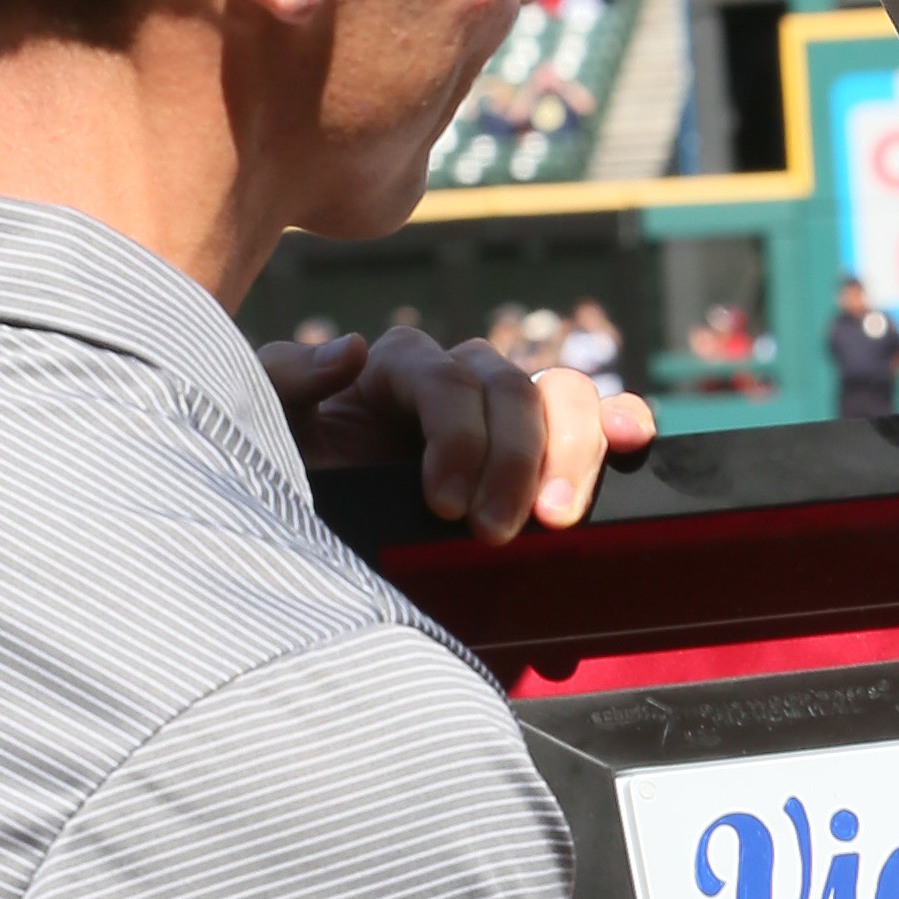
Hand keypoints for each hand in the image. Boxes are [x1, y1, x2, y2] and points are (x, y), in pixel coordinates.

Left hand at [263, 325, 654, 538]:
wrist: (310, 548)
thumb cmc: (286, 479)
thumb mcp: (265, 428)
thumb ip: (285, 380)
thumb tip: (353, 350)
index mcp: (397, 369)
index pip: (447, 381)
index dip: (457, 437)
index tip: (442, 506)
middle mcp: (459, 380)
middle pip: (512, 387)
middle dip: (515, 459)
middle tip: (498, 532)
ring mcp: (503, 416)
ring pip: (560, 397)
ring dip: (570, 454)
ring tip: (558, 522)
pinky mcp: (537, 454)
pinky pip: (593, 420)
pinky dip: (618, 422)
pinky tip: (633, 440)